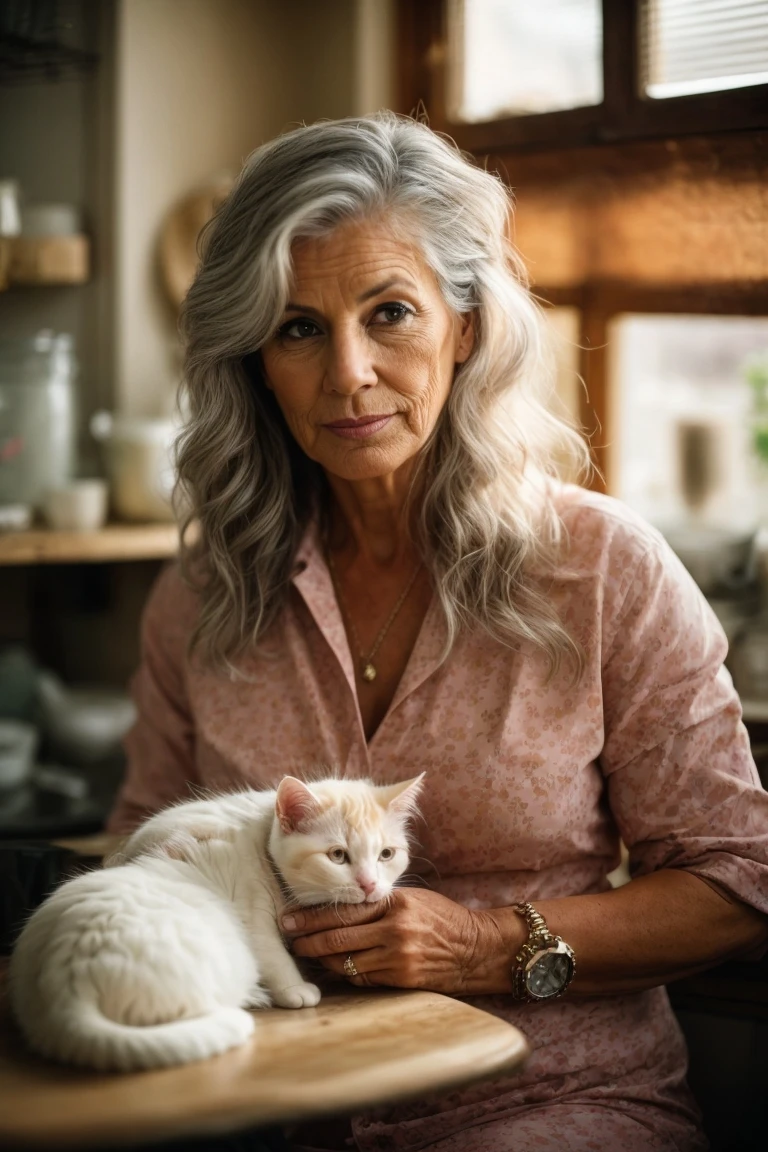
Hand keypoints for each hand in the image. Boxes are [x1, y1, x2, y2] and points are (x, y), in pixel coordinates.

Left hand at [282, 888, 518, 994]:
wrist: (476, 948)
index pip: (343, 909)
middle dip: (308, 940)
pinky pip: (363, 978)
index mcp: (394, 904)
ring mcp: (397, 957)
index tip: (289, 919)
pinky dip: (348, 973)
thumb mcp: (412, 899)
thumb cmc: (442, 917)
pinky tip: (336, 968)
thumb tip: (340, 908)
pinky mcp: (401, 979)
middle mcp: (393, 930)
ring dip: (324, 960)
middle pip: (337, 937)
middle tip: (289, 940)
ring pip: (346, 961)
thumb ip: (379, 903)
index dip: (312, 917)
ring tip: (307, 955)